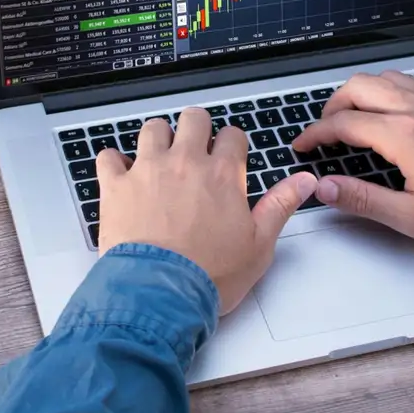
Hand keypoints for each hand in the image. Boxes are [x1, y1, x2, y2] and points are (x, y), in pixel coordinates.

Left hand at [96, 108, 318, 314]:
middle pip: (193, 119)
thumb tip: (304, 181)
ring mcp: (148, 170)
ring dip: (159, 138)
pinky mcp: (117, 187)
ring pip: (153, 128)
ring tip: (160, 157)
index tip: (228, 159)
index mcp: (222, 174)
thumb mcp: (259, 245)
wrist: (160, 293)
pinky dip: (115, 162)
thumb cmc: (210, 274)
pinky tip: (122, 173)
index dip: (232, 145)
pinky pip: (109, 157)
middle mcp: (185, 163)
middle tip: (195, 149)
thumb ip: (280, 205)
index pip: (232, 136)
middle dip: (197, 129)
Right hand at [292, 71, 413, 253]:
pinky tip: (386, 114)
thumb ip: (363, 199)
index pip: (344, 123)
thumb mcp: (411, 217)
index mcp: (404, 136)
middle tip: (323, 131)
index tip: (303, 145)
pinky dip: (385, 91)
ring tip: (350, 119)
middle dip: (332, 106)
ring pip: (384, 79)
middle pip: (358, 87)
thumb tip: (326, 188)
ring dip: (359, 93)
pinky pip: (408, 84)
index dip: (315, 134)